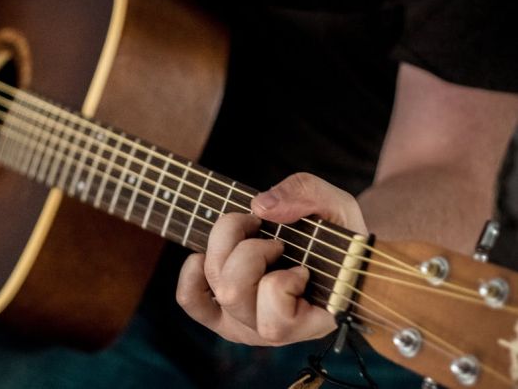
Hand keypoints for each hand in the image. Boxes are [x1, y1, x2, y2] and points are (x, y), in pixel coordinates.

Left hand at [176, 173, 366, 345]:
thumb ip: (307, 196)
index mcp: (309, 323)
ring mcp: (243, 323)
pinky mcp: (220, 313)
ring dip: (226, 248)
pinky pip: (190, 298)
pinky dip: (192, 271)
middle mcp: (272, 332)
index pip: (276, 322)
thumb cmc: (337, 234)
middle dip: (250, 250)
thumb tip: (260, 207)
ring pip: (215, 287)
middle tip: (274, 240)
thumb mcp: (337, 206)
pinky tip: (210, 253)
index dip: (283, 282)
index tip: (302, 265)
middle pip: (233, 293)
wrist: (329, 249)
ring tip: (251, 235)